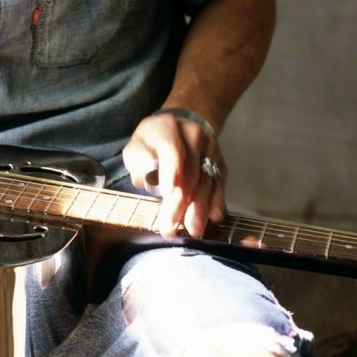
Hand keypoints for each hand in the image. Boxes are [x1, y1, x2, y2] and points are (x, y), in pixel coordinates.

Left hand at [122, 110, 225, 238]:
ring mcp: (210, 149)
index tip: (168, 195)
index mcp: (168, 128)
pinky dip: (216, 201)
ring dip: (200, 207)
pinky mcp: (220, 162)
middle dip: (181, 202)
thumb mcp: (136, 147)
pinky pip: (219, 183)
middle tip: (173, 227)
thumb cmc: (152, 143)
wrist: (179, 127)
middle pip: (190, 172)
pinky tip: (214, 216)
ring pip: (206, 180)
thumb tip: (146, 176)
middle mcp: (193, 135)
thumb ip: (138, 160)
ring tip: (194, 229)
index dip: (171, 174)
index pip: (172, 152)